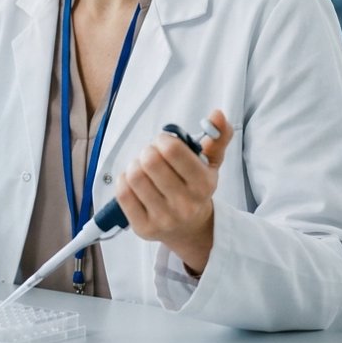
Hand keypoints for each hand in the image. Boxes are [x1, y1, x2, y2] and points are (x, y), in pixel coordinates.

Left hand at [113, 109, 234, 274]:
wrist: (190, 228)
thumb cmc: (196, 189)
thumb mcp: (211, 163)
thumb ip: (218, 136)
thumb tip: (218, 114)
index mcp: (203, 185)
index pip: (173, 150)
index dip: (163, 140)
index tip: (165, 143)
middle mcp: (185, 204)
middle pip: (150, 161)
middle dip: (148, 151)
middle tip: (153, 155)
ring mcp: (163, 218)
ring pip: (134, 176)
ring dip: (135, 165)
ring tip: (144, 169)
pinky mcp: (143, 227)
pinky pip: (123, 193)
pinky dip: (124, 180)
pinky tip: (135, 182)